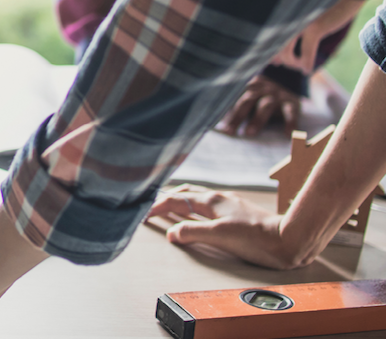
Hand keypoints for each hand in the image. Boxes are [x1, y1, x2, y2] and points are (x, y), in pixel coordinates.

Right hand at [147, 184, 297, 268]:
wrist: (289, 240)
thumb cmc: (257, 239)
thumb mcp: (218, 236)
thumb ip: (191, 232)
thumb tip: (172, 232)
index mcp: (210, 201)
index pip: (175, 200)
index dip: (157, 206)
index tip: (143, 213)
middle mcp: (218, 199)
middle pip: (185, 193)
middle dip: (166, 197)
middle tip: (151, 206)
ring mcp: (228, 204)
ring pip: (196, 197)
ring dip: (180, 200)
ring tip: (169, 206)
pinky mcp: (237, 213)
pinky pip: (207, 205)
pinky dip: (194, 207)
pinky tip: (198, 214)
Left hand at [217, 75, 298, 136]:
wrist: (286, 93)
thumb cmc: (256, 103)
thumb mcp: (243, 102)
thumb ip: (230, 110)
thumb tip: (210, 126)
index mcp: (246, 86)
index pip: (232, 95)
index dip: (222, 108)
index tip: (213, 122)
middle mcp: (261, 87)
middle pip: (247, 99)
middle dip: (237, 115)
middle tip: (228, 131)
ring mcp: (277, 94)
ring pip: (266, 104)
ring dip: (258, 119)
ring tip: (249, 133)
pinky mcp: (292, 102)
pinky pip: (291, 112)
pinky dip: (290, 122)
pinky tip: (287, 134)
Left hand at [271, 0, 362, 73]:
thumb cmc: (328, 1)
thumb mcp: (307, 11)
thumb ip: (296, 22)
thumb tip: (285, 41)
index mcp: (284, 11)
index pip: (269, 34)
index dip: (269, 48)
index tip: (273, 60)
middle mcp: (288, 16)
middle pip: (274, 43)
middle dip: (278, 57)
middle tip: (281, 65)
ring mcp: (300, 22)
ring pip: (286, 50)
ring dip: (291, 62)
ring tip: (298, 66)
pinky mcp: (316, 27)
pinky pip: (306, 51)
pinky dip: (306, 62)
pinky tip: (306, 70)